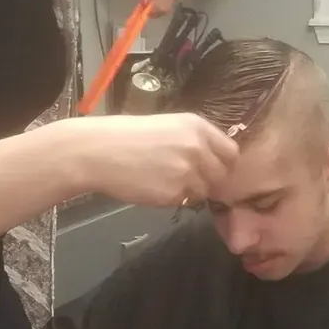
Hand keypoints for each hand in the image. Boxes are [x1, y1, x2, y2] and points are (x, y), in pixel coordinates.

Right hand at [70, 112, 237, 206]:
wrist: (98, 151)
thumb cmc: (126, 136)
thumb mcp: (167, 126)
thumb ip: (194, 141)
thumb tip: (213, 160)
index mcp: (197, 126)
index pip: (231, 152)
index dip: (223, 164)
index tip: (214, 170)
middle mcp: (198, 148)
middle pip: (222, 175)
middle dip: (209, 180)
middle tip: (187, 179)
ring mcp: (188, 172)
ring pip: (203, 191)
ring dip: (189, 190)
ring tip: (163, 180)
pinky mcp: (175, 193)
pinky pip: (184, 201)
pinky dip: (172, 198)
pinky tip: (152, 187)